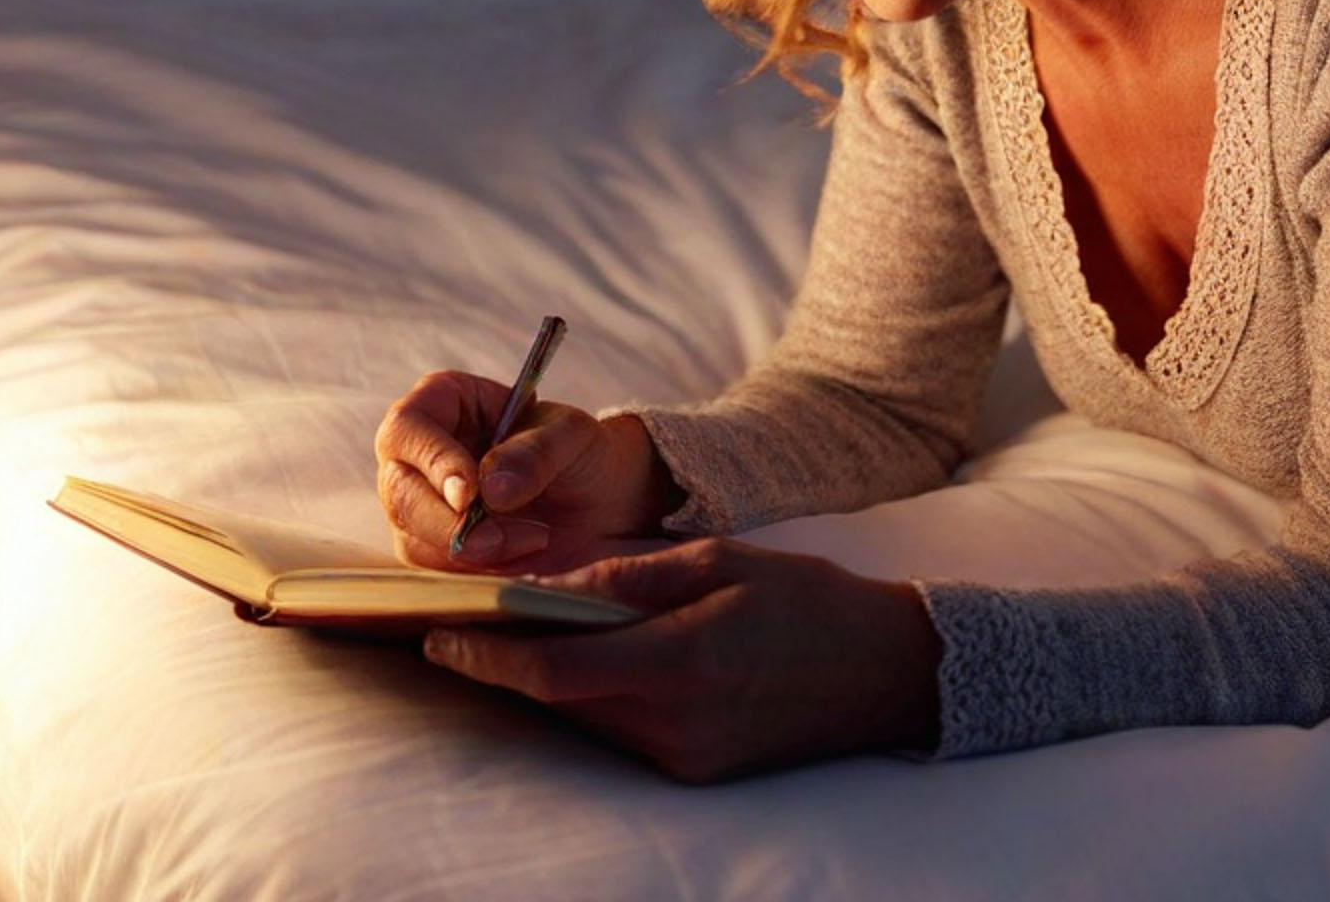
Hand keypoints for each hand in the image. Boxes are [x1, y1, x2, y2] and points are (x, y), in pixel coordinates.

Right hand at [375, 369, 673, 574]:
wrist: (596, 500)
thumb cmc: (577, 451)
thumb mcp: (572, 436)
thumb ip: (535, 453)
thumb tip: (491, 488)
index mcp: (443, 401)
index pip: (408, 427)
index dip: (433, 462)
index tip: (469, 495)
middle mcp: (418, 450)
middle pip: (400, 491)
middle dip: (451, 523)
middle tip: (500, 538)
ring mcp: (418, 498)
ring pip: (414, 535)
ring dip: (474, 549)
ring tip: (534, 537)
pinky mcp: (430, 541)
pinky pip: (435, 564)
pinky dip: (479, 566)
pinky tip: (521, 550)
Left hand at [422, 540, 943, 781]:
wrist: (889, 670)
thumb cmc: (808, 598)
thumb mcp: (722, 559)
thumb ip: (631, 575)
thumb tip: (550, 586)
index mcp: (684, 659)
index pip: (557, 669)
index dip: (490, 655)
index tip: (440, 633)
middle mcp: (677, 722)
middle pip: (563, 699)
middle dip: (510, 662)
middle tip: (463, 624)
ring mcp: (687, 756)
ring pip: (590, 717)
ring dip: (553, 679)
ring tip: (519, 635)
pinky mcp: (698, 771)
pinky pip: (626, 731)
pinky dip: (600, 694)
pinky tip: (595, 660)